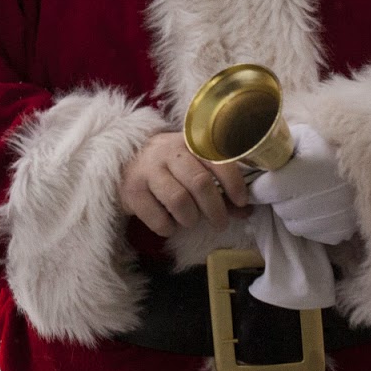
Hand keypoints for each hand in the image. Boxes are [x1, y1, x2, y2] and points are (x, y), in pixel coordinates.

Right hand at [119, 132, 248, 237]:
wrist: (124, 164)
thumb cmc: (168, 168)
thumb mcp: (193, 168)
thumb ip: (219, 187)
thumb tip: (246, 211)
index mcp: (189, 143)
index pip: (218, 159)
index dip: (233, 183)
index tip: (242, 201)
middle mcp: (168, 152)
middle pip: (200, 183)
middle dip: (215, 209)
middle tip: (219, 223)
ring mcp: (147, 169)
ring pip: (179, 200)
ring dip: (191, 219)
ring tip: (191, 221)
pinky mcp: (132, 190)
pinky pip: (157, 217)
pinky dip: (168, 227)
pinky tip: (169, 224)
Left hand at [248, 123, 357, 243]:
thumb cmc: (334, 142)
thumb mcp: (304, 134)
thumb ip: (275, 145)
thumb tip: (250, 156)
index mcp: (302, 172)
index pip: (263, 191)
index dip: (258, 186)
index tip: (261, 180)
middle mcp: (316, 199)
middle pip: (279, 208)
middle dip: (279, 197)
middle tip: (292, 183)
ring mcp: (330, 219)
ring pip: (294, 224)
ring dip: (295, 212)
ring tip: (309, 194)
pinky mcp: (341, 232)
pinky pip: (313, 233)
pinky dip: (312, 222)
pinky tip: (322, 205)